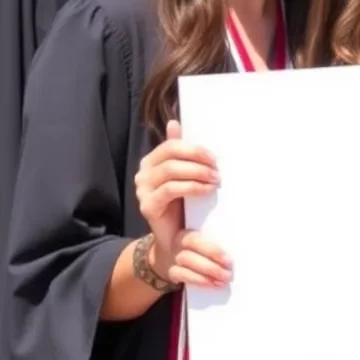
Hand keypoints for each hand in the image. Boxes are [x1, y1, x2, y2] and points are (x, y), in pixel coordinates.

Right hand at [135, 120, 220, 274]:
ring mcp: (142, 189)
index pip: (172, 145)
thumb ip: (181, 151)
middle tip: (217, 168)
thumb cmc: (182, 202)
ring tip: (215, 179)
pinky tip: (207, 190)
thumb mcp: (184, 174)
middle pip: (171, 155)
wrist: (174, 237)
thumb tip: (174, 121)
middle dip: (197, 159)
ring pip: (172, 171)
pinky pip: (171, 189)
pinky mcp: (147, 206)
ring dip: (197, 173)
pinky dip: (192, 187)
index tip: (214, 156)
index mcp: (152, 160)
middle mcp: (143, 172)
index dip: (194, 148)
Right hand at [150, 228, 232, 289]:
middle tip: (230, 271)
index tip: (229, 260)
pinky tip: (213, 284)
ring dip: (208, 272)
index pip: (197, 238)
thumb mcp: (204, 235)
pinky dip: (200, 281)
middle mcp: (178, 241)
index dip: (212, 250)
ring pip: (188, 263)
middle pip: (193, 250)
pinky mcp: (172, 271)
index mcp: (188, 228)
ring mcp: (173, 256)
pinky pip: (184, 276)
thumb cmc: (198, 243)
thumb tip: (240, 238)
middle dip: (212, 261)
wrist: (172, 255)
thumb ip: (215, 235)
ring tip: (224, 279)